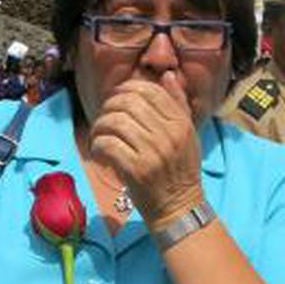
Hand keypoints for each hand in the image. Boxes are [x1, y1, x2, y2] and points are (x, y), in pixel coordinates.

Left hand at [89, 72, 203, 230]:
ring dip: (100, 127)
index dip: (127, 88)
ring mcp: (152, 152)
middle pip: (128, 102)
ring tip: (99, 136)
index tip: (116, 98)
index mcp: (180, 123)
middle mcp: (167, 135)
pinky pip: (107, 145)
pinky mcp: (136, 170)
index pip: (149, 91)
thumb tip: (168, 76)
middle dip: (109, 106)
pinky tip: (99, 153)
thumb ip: (178, 104)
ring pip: (114, 121)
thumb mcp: (187, 135)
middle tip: (104, 119)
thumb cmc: (181, 170)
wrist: (179, 207)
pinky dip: (97, 146)